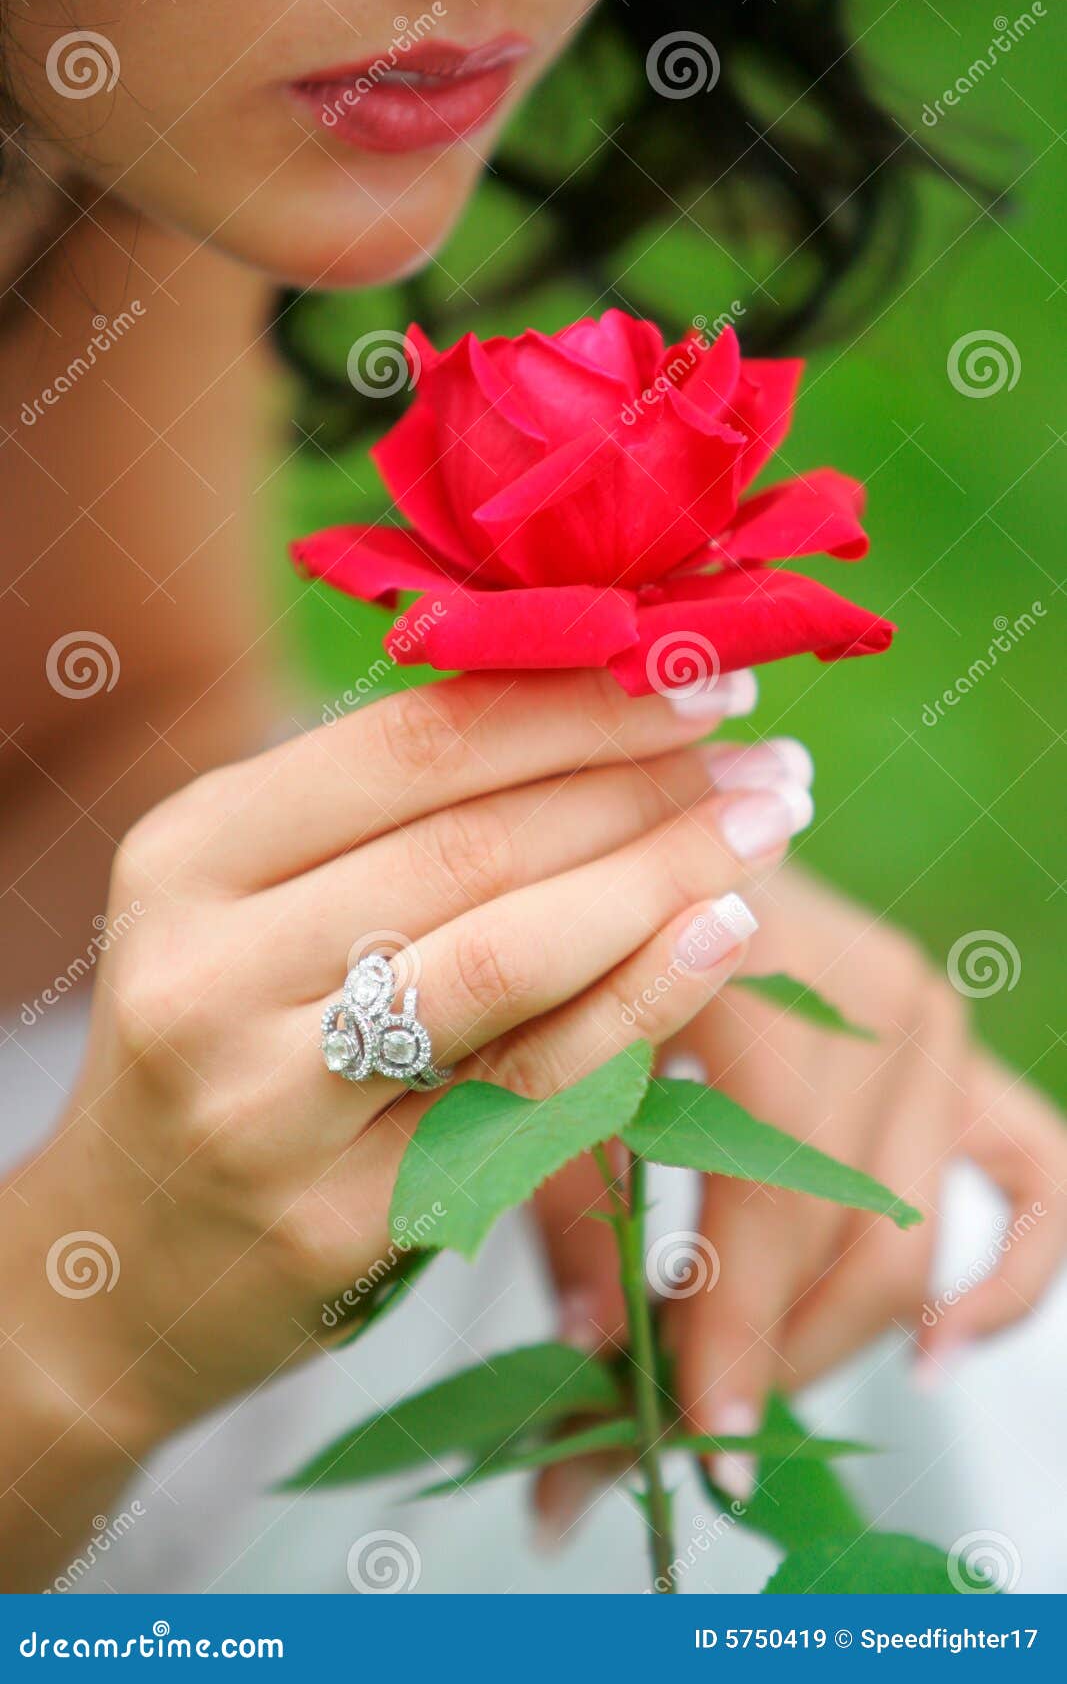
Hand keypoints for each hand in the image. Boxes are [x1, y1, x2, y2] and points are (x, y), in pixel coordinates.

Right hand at [3, 667, 806, 1583]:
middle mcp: (209, 970)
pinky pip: (525, 1088)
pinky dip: (640, 1001)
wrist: (125, 1258)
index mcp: (189, 855)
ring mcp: (269, 1103)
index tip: (697, 669)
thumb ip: (387, 814)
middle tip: (769, 759)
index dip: (578, 702)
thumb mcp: (253, 901)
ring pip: (506, 956)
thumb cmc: (221, 1043)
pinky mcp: (341, 1215)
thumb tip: (598, 702)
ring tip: (768, 827)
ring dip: (663, 876)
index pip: (418, 743)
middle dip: (647, 787)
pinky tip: (724, 935)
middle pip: (476, 844)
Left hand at [533, 862, 1066, 1527]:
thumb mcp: (551, 1057)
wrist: (657, 850)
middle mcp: (874, 993)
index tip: (693, 1444)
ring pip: (918, 1233)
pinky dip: (1006, 1277)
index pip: (775, 1196)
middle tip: (676, 1442)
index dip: (736, 1332)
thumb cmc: (587, 942)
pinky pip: (1034, 1179)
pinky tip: (942, 1351)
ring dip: (837, 1338)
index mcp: (767, 970)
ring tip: (757, 1400)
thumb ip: (569, 1199)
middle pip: (855, 1232)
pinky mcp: (957, 1046)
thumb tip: (598, 1356)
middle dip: (767, 1360)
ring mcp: (930, 1018)